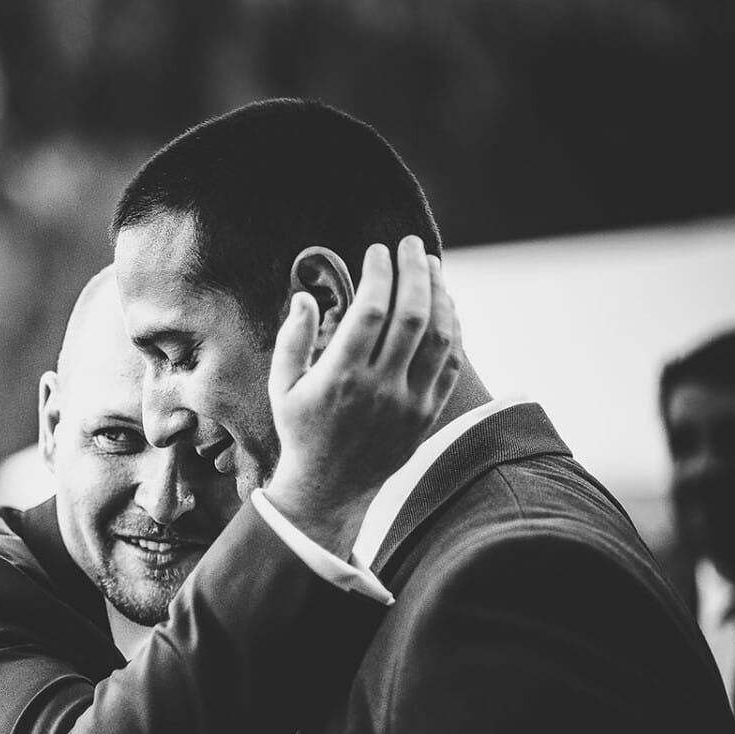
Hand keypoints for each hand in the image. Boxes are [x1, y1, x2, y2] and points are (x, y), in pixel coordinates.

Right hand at [264, 235, 460, 556]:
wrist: (329, 488)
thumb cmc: (301, 431)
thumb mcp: (282, 386)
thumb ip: (293, 339)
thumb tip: (306, 296)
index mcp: (341, 377)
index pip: (372, 310)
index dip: (379, 273)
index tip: (377, 251)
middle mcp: (380, 388)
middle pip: (412, 315)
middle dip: (414, 271)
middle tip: (409, 245)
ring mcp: (409, 402)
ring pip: (438, 336)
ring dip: (439, 294)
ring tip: (430, 266)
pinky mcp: (427, 414)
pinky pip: (450, 363)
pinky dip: (452, 328)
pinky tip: (444, 305)